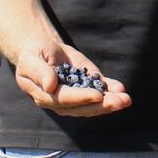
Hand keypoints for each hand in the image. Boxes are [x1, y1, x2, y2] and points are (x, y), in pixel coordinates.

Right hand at [14, 41, 131, 117]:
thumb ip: (39, 71)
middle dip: (103, 105)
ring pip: (93, 105)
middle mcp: (61, 102)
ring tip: (126, 99)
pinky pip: (99, 92)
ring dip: (110, 103)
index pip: (65, 99)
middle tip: (121, 101)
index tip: (97, 95)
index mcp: (45, 95)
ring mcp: (75, 98)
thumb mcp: (31, 58)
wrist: (43, 49)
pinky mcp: (86, 88)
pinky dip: (110, 90)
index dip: (81, 98)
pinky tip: (121, 89)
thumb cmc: (34, 53)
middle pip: (83, 107)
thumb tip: (51, 86)